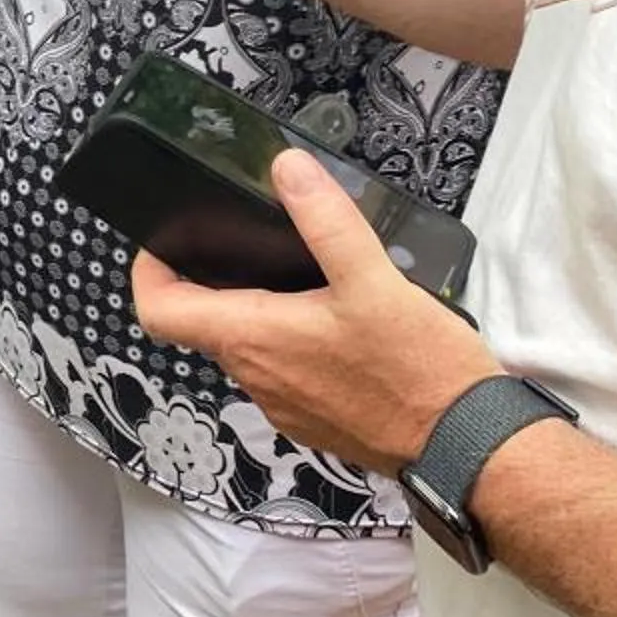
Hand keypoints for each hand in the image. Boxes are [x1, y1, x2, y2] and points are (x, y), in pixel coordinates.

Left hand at [132, 149, 500, 477]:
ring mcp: (284, 406)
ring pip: (246, 349)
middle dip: (209, 282)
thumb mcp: (373, 280)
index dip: (150, 273)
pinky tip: (330, 318)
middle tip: (238, 239)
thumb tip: (287, 168)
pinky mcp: (315, 420)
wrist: (466, 447)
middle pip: (203, 326)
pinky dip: (287, 341)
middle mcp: (256, 379)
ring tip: (292, 270)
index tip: (165, 242)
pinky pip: (281, 372)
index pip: (160, 313)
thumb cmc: (418, 369)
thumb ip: (327, 221)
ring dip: (253, 311)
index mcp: (254, 340)